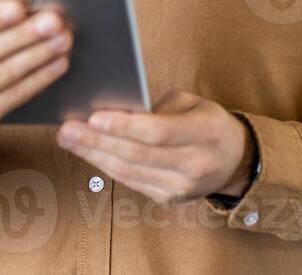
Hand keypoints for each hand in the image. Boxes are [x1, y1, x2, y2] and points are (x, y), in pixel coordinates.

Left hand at [55, 89, 255, 204]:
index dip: (125, 126)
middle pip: (137, 154)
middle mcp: (194, 163)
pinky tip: (90, 153)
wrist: (233, 160)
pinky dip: (107, 166)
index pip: (159, 132)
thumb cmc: (208, 122)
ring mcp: (181, 186)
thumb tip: (115, 110)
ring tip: (69, 139)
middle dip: (97, 141)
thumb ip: (157, 107)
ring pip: (129, 172)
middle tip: (68, 129)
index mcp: (205, 132)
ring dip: (94, 155)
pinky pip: (131, 181)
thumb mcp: (192, 103)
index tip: (94, 116)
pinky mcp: (168, 198)